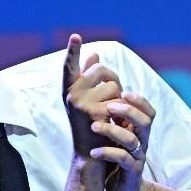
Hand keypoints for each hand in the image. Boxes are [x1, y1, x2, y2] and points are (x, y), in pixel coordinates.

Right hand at [62, 34, 121, 156]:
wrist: (90, 154)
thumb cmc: (90, 125)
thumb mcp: (88, 100)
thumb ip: (90, 78)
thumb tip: (94, 54)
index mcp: (69, 89)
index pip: (70, 66)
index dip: (72, 50)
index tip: (76, 36)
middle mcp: (71, 94)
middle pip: (101, 69)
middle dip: (113, 79)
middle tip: (112, 96)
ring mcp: (80, 103)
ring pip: (113, 85)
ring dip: (119, 97)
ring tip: (110, 114)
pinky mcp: (94, 112)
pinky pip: (118, 99)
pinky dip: (121, 109)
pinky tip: (114, 121)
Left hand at [89, 92, 155, 190]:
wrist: (122, 189)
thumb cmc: (115, 158)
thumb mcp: (115, 136)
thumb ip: (112, 118)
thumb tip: (99, 91)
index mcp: (139, 132)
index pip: (148, 112)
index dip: (140, 101)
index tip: (123, 91)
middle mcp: (142, 142)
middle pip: (145, 122)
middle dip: (128, 111)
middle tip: (108, 106)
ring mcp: (138, 157)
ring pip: (132, 140)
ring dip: (112, 130)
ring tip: (94, 126)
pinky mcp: (131, 171)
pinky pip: (122, 159)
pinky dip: (107, 153)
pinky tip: (93, 153)